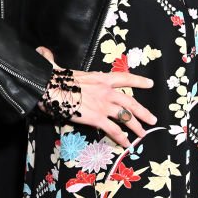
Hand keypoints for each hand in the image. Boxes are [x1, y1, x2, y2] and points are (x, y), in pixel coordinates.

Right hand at [36, 46, 157, 147]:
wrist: (49, 87)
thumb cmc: (53, 78)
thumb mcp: (60, 67)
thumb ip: (54, 59)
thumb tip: (44, 52)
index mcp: (100, 78)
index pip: (125, 78)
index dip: (139, 81)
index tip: (150, 84)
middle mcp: (106, 91)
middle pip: (131, 102)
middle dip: (144, 112)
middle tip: (153, 119)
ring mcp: (103, 105)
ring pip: (126, 117)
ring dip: (137, 127)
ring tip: (143, 134)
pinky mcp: (97, 118)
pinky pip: (114, 130)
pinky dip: (122, 138)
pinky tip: (127, 144)